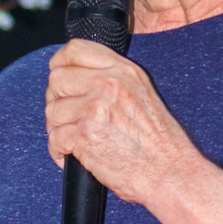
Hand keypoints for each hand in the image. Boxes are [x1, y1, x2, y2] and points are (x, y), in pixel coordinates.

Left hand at [45, 39, 195, 203]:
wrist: (169, 173)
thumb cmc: (161, 144)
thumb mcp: (143, 95)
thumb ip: (114, 81)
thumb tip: (80, 78)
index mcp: (123, 71)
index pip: (75, 50)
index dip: (60, 65)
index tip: (61, 82)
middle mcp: (109, 84)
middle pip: (57, 79)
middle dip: (57, 101)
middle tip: (68, 118)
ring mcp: (95, 108)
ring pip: (52, 110)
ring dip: (57, 129)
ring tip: (74, 142)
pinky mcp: (84, 134)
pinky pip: (54, 138)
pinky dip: (58, 151)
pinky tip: (72, 156)